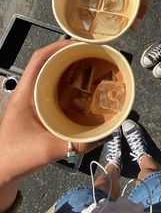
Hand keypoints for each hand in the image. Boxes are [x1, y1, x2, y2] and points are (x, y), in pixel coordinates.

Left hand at [0, 40, 97, 185]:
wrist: (1, 169)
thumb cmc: (14, 156)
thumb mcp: (46, 150)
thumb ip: (73, 145)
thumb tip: (100, 137)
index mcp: (25, 93)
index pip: (38, 59)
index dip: (56, 47)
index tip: (76, 43)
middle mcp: (27, 92)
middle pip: (46, 63)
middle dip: (67, 55)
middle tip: (88, 54)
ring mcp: (31, 100)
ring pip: (49, 75)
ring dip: (67, 68)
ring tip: (87, 67)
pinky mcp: (36, 108)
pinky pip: (52, 88)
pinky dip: (66, 84)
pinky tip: (80, 91)